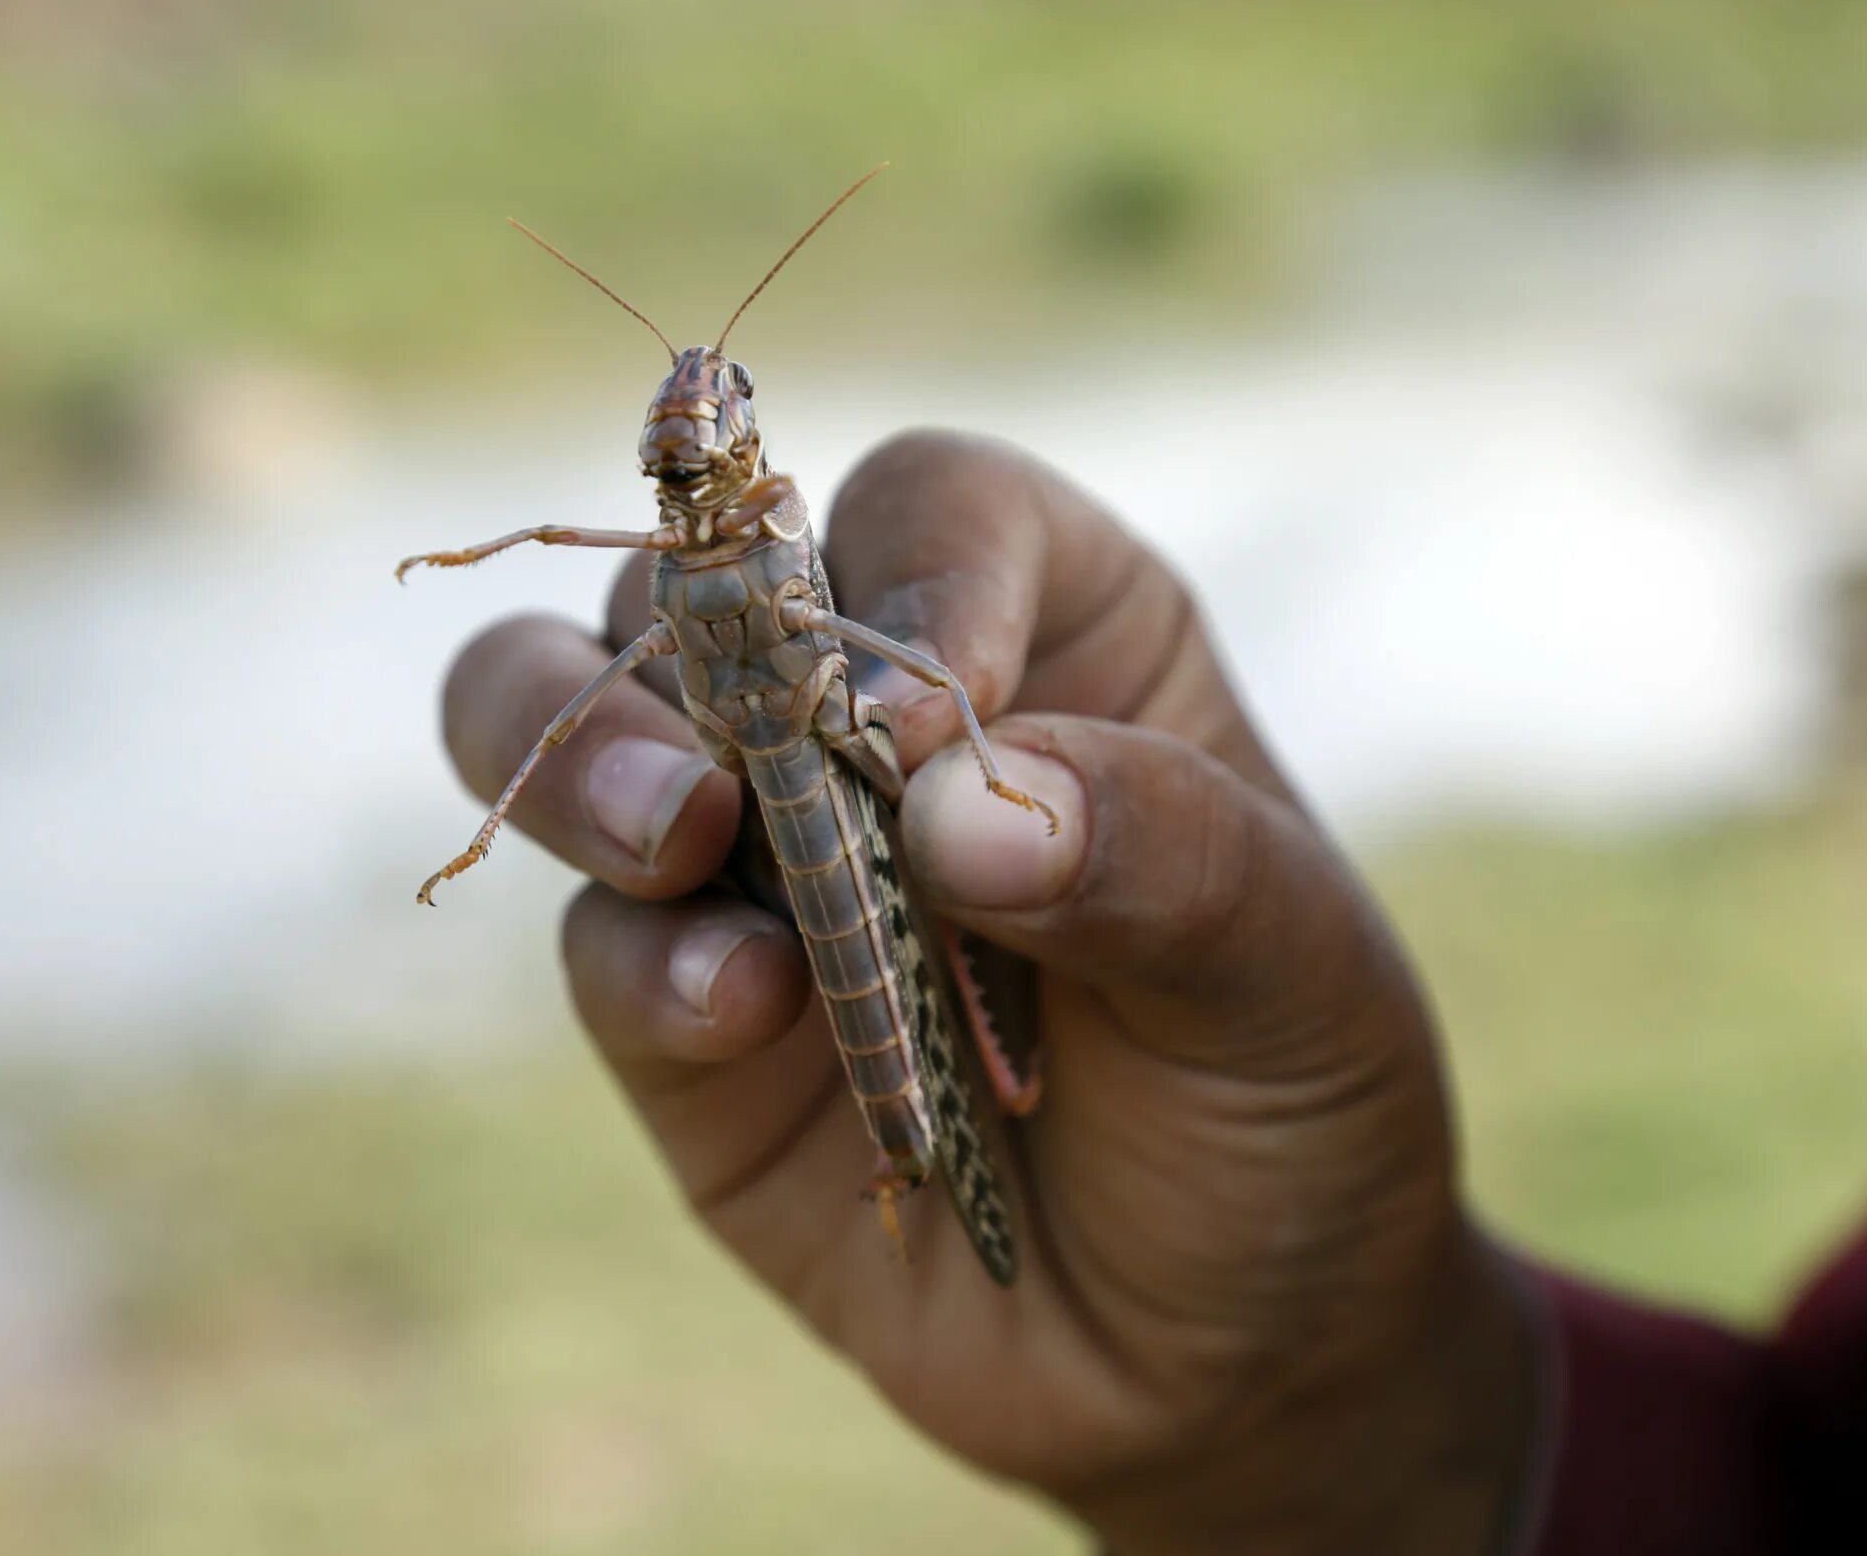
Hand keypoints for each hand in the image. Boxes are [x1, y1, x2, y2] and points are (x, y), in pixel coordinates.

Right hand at [436, 433, 1541, 1554]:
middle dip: (677, 637)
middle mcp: (873, 716)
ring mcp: (761, 859)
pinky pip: (606, 948)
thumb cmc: (1288, 1108)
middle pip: (701, 580)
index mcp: (1052, 636)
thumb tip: (948, 805)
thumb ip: (1154, 858)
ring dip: (586, 758)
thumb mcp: (1292, 975)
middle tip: (716, 772)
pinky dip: (645, 965)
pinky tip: (741, 1014)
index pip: (935, 510)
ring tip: (673, 842)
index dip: (916, 576)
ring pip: (574, 718)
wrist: (1225, 1356)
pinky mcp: (685, 1019)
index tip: (934, 730)